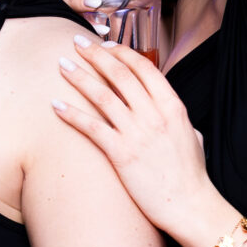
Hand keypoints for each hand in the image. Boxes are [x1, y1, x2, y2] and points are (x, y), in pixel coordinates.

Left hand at [51, 35, 218, 242]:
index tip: (105, 44)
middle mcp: (154, 115)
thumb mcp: (190, 135)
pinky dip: (72, 114)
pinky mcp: (122, 155)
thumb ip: (172, 116)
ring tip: (62, 64)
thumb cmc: (191, 174)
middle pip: (120, 74)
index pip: (144, 67)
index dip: (121, 52)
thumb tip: (161, 106)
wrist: (190, 205)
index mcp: (173, 106)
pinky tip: (56, 105)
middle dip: (95, 54)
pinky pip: (92, 127)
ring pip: (102, 96)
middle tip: (77, 41)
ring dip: (79, 77)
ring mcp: (138, 134)